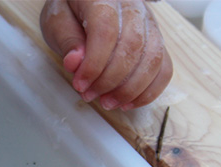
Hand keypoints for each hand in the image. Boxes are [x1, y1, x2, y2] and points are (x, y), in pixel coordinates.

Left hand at [40, 0, 172, 109]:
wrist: (88, 3)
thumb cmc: (71, 12)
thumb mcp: (57, 21)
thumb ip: (66, 40)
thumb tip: (75, 62)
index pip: (106, 31)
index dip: (94, 64)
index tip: (80, 84)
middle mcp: (133, 8)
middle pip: (133, 46)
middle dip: (110, 80)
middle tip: (89, 95)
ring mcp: (149, 23)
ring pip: (153, 58)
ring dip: (130, 88)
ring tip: (108, 102)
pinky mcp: (156, 40)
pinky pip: (164, 67)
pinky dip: (149, 90)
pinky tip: (128, 102)